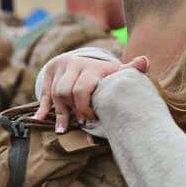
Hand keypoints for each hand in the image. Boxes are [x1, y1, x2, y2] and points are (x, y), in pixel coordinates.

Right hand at [34, 54, 148, 132]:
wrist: (84, 61)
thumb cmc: (104, 74)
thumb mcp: (116, 72)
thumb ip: (130, 70)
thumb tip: (145, 61)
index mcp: (93, 66)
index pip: (83, 89)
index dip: (86, 108)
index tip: (93, 119)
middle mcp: (75, 63)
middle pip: (66, 92)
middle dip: (74, 109)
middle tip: (82, 121)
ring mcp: (61, 67)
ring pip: (56, 94)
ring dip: (61, 112)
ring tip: (66, 126)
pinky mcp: (50, 72)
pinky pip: (44, 92)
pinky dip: (42, 108)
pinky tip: (40, 119)